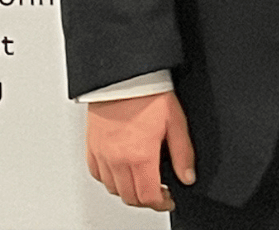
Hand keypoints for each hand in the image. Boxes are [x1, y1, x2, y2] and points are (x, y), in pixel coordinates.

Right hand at [85, 90, 194, 211]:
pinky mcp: (91, 148)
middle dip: (146, 199)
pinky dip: (110, 179)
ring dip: (128, 191)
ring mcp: (101, 155)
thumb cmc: (149, 94)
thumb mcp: (176, 122)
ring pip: (112, 189)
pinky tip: (121, 170)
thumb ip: (183, 154)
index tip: (168, 199)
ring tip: (142, 180)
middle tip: (158, 192)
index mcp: (139, 156)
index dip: (161, 203)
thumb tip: (187, 177)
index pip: (147, 196)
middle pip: (129, 197)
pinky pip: (97, 175)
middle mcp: (117, 160)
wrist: (124, 77)